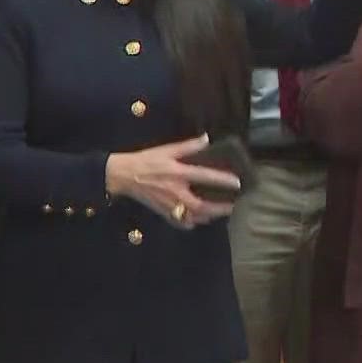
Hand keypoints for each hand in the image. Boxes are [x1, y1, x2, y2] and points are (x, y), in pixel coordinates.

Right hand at [104, 135, 237, 228]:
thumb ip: (188, 146)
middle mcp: (175, 191)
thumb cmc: (146, 160)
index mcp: (177, 173)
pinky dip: (191, 224)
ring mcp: (169, 204)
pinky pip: (180, 223)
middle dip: (219, 208)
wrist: (124, 175)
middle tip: (232, 206)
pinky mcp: (162, 212)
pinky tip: (198, 221)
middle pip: (201, 205)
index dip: (222, 180)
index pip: (204, 176)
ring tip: (219, 213)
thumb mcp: (166, 150)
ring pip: (192, 217)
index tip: (237, 182)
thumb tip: (206, 138)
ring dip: (208, 217)